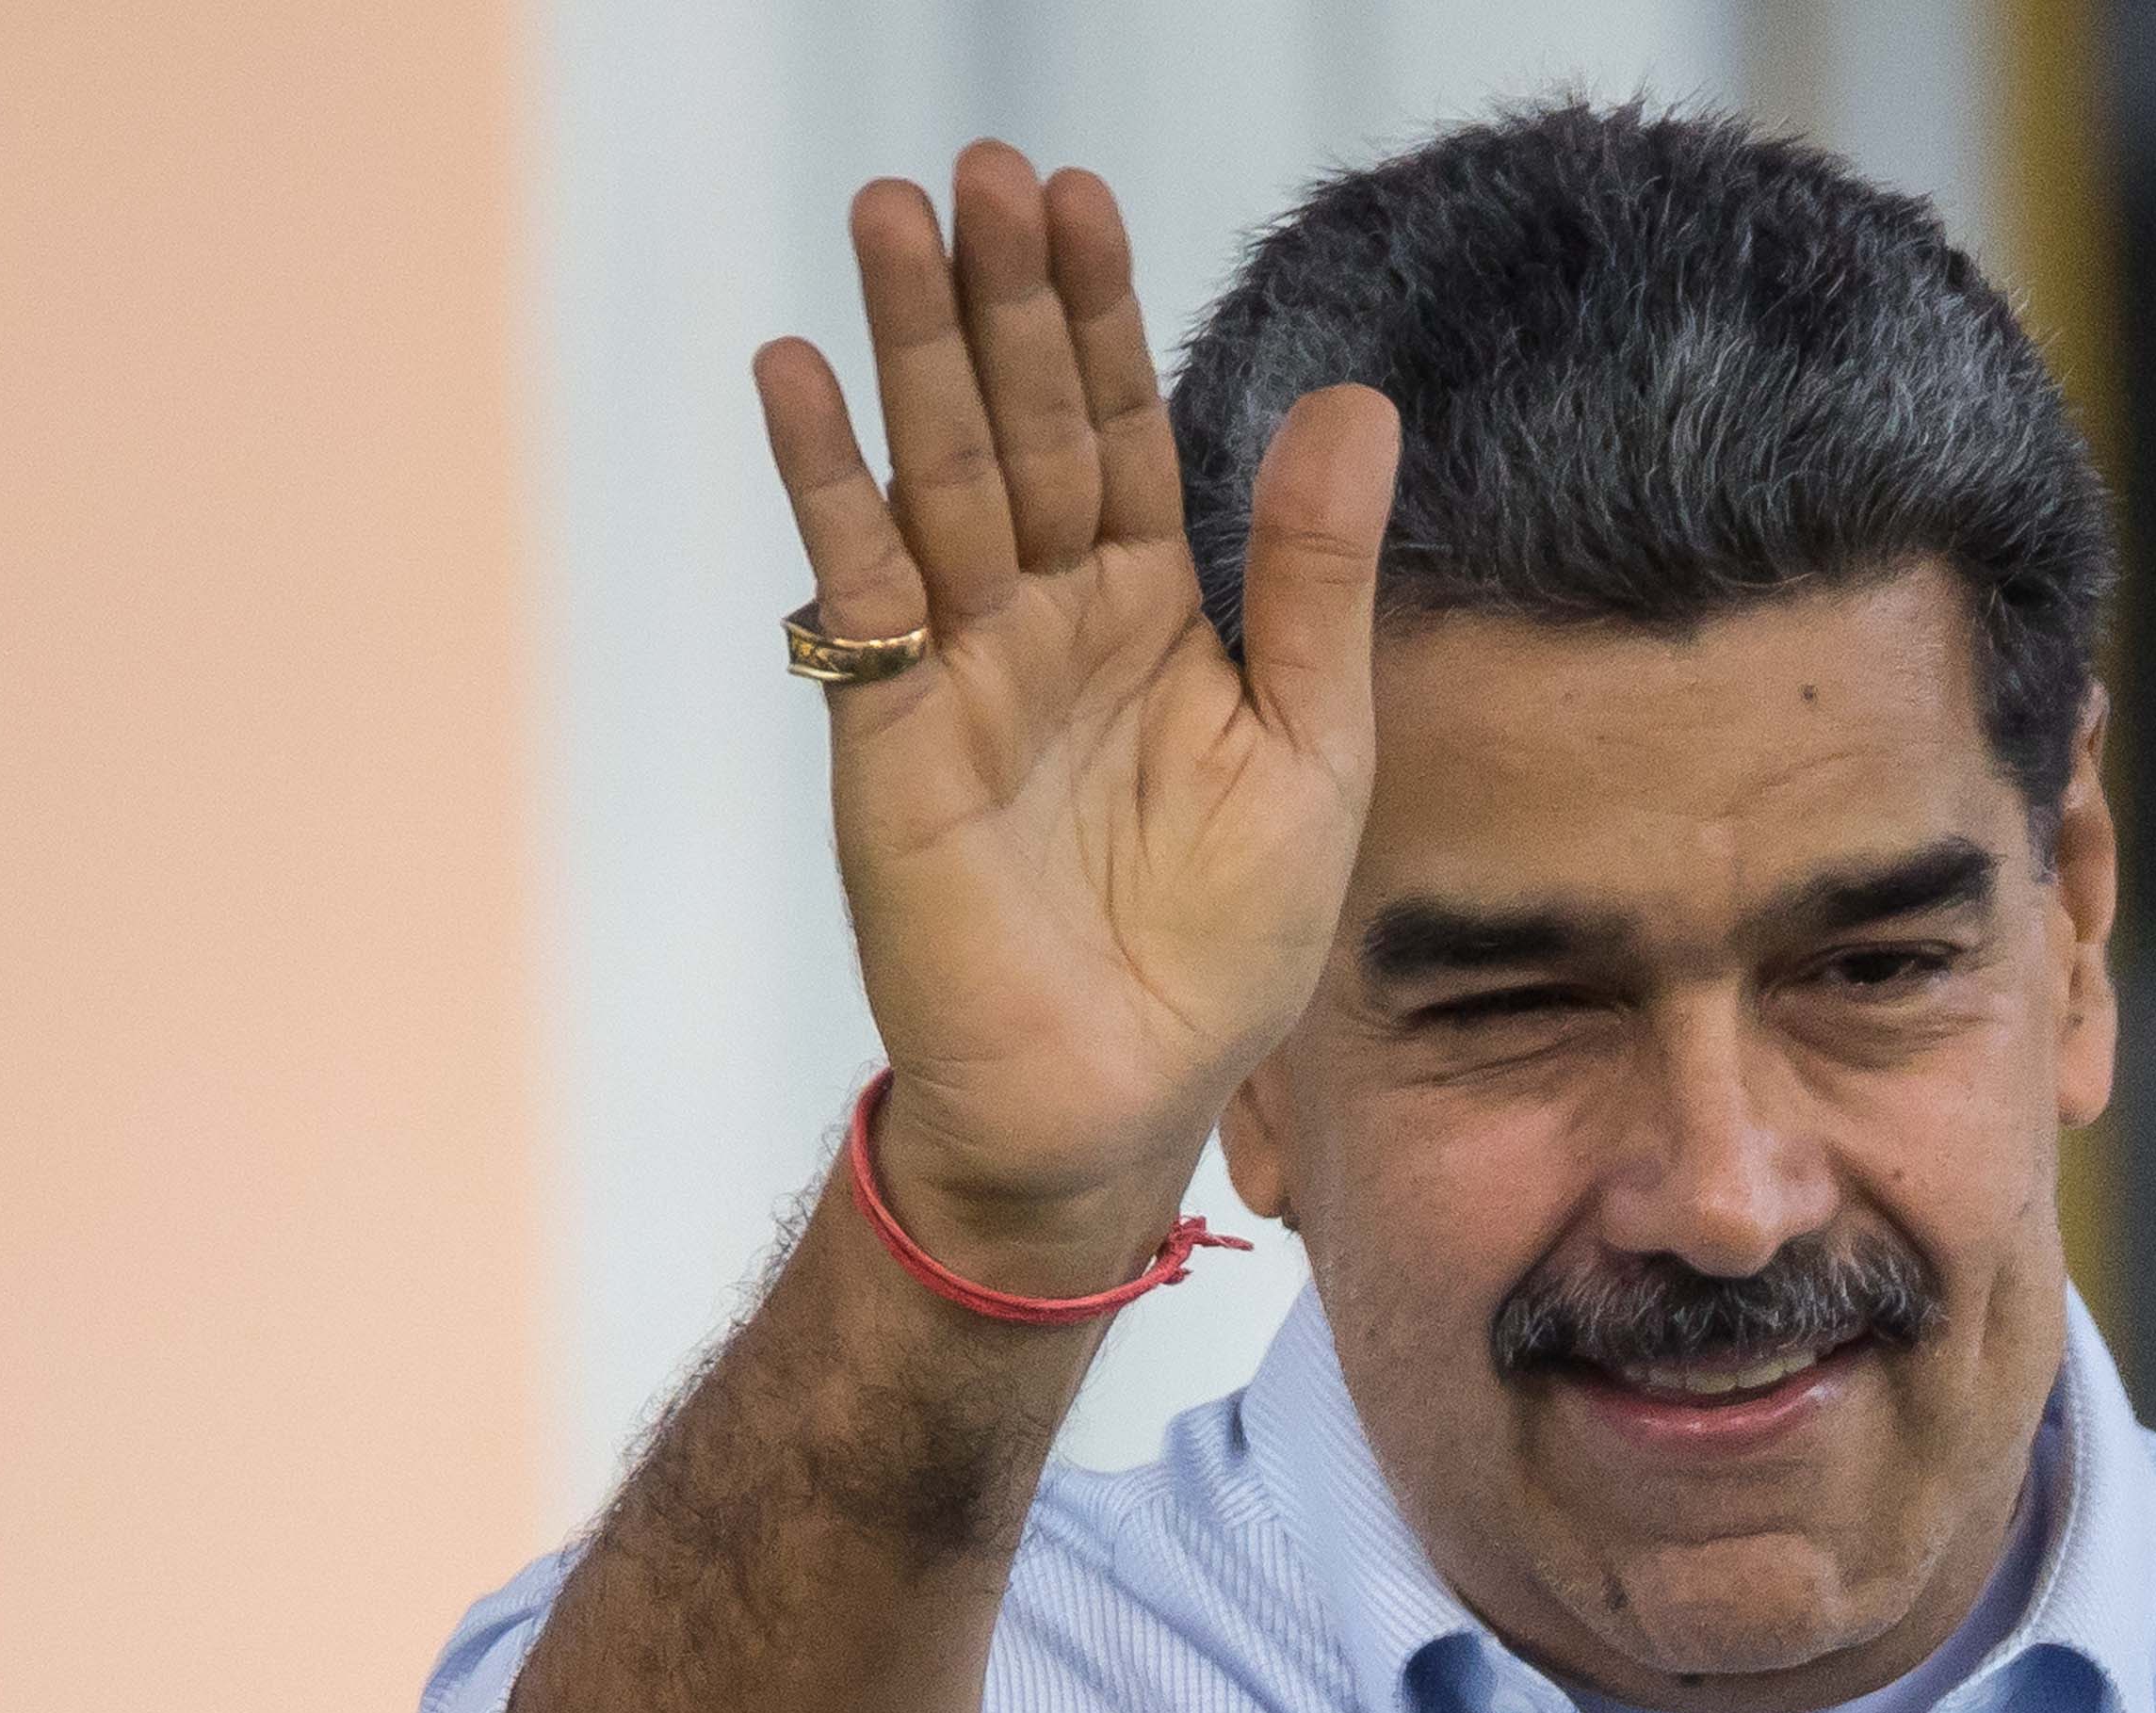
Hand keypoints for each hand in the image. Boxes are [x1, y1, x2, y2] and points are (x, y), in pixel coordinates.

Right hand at [754, 146, 1398, 1278]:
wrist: (1118, 1102)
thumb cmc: (1221, 952)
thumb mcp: (1309, 749)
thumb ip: (1314, 578)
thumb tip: (1359, 399)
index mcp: (1151, 612)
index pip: (1118, 427)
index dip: (1096, 313)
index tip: (1077, 195)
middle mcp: (1046, 618)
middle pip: (1018, 424)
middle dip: (997, 298)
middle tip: (978, 167)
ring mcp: (959, 669)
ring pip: (935, 476)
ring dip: (908, 350)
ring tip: (886, 218)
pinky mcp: (890, 736)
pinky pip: (854, 589)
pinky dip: (824, 485)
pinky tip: (796, 379)